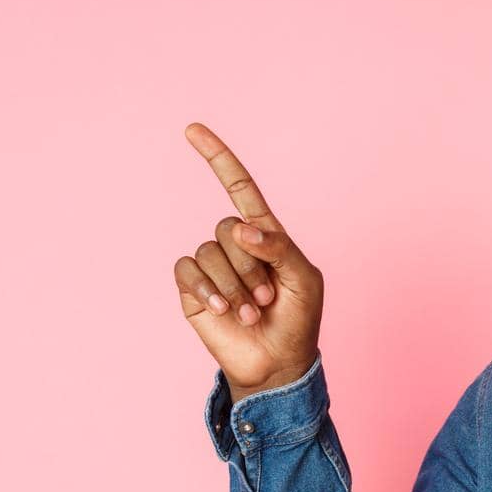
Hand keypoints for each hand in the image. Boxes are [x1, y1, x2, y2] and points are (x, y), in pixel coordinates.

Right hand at [174, 123, 323, 394]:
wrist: (277, 362)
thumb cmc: (298, 319)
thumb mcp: (304, 280)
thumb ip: (279, 248)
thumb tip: (241, 228)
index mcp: (264, 234)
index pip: (239, 187)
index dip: (218, 158)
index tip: (192, 129)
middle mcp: (233, 244)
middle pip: (226, 227)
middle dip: (251, 266)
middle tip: (268, 299)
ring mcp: (211, 265)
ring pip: (209, 251)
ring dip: (234, 285)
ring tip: (252, 312)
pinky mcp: (192, 288)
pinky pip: (188, 270)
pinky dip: (208, 289)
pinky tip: (223, 310)